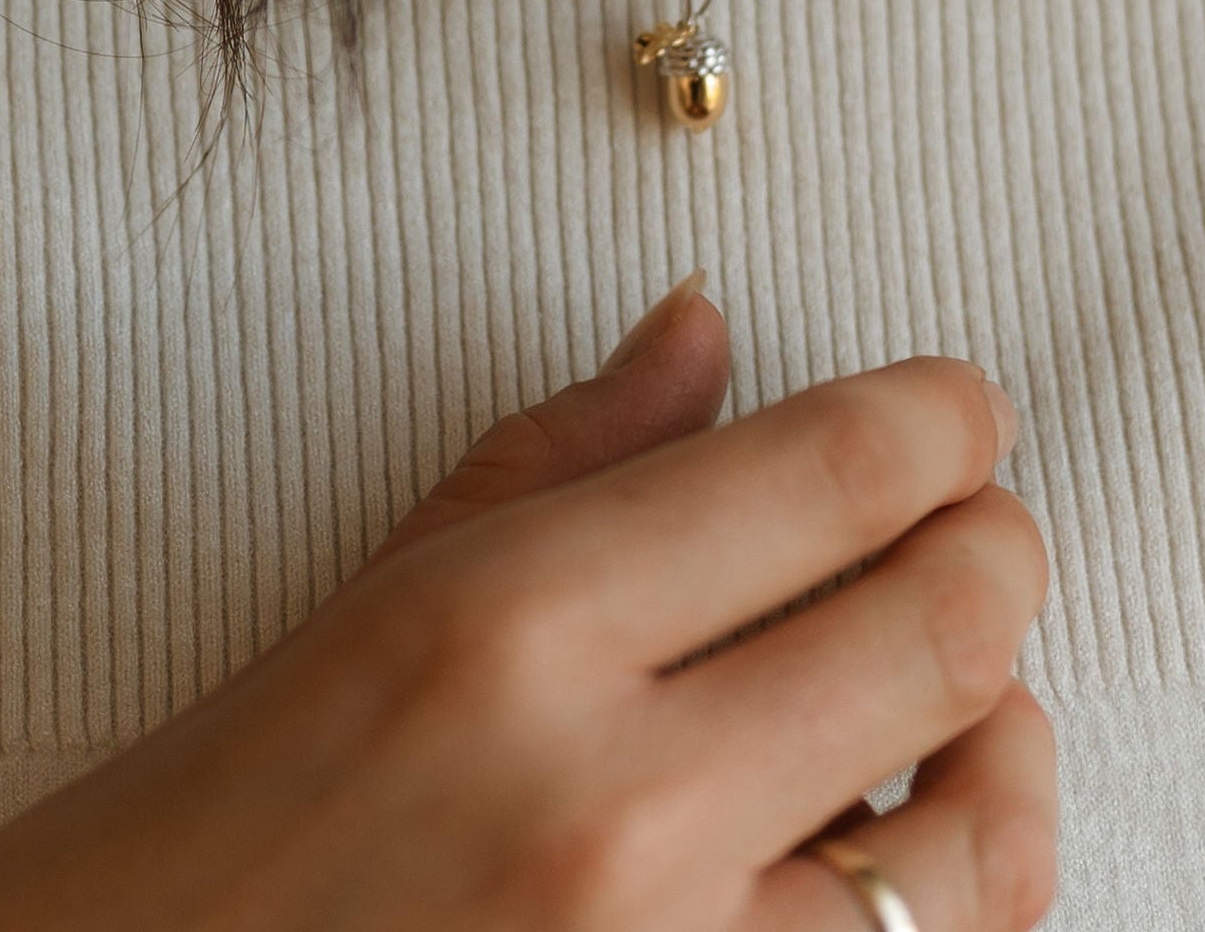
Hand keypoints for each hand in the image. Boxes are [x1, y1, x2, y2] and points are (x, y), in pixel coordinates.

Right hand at [0, 275, 1055, 931]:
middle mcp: (611, 800)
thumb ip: (571, 453)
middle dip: (997, 546)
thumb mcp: (371, 598)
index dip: (942, 419)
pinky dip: (942, 890)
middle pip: (942, 628)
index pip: (831, 471)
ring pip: (976, 840)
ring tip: (964, 697)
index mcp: (516, 623)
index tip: (959, 409)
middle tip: (979, 522)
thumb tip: (710, 329)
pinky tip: (902, 839)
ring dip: (1001, 738)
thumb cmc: (202, 835)